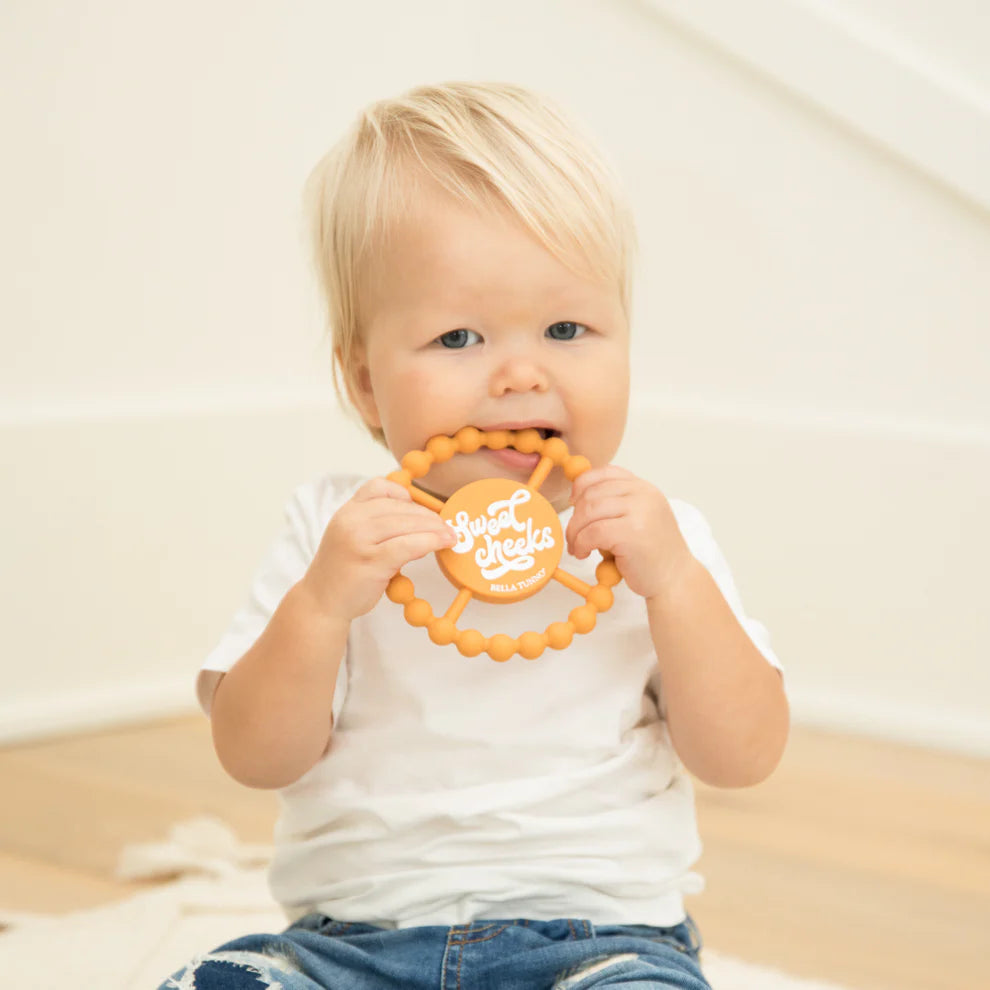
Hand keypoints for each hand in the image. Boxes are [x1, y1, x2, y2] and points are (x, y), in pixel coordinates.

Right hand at [301, 478, 454, 620]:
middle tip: (448, 525)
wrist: (320, 602)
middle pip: (399, 506)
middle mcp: (350, 520)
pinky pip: (407, 545)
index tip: (420, 509)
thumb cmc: (344, 571)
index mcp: (347, 511)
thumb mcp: (353, 537)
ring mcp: (358, 540)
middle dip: (428, 515)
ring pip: (406, 524)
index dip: (403, 494)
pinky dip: (430, 542)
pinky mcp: (370, 561)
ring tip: (451, 536)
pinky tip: (443, 544)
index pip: (378, 487)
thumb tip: (421, 519)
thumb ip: (377, 524)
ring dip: (434, 528)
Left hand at [566, 465, 693, 600]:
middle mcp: (643, 494)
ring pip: (588, 511)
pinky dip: (581, 543)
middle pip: (592, 493)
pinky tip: (583, 553)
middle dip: (575, 516)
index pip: (605, 473)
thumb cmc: (652, 553)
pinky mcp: (632, 533)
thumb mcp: (637, 518)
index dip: (582, 485)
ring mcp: (640, 512)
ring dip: (575, 531)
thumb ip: (615, 504)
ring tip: (577, 547)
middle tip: (573, 536)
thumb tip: (576, 498)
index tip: (573, 503)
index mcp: (644, 488)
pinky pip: (592, 532)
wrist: (675, 579)